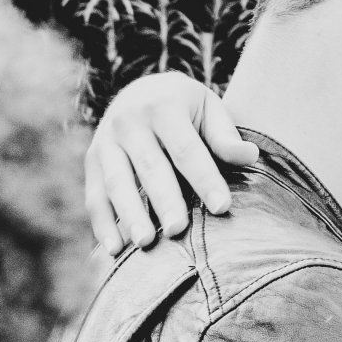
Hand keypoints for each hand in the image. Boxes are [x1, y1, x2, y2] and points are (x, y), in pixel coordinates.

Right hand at [85, 72, 261, 257]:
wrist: (142, 92)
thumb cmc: (187, 110)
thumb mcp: (209, 110)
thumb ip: (225, 136)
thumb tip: (250, 155)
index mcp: (163, 107)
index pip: (186, 148)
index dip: (204, 178)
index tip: (222, 207)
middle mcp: (129, 121)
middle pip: (149, 166)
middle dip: (163, 199)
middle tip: (177, 229)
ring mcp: (105, 141)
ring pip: (116, 182)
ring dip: (129, 214)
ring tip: (145, 242)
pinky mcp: (91, 162)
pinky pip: (94, 196)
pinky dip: (102, 223)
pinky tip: (114, 250)